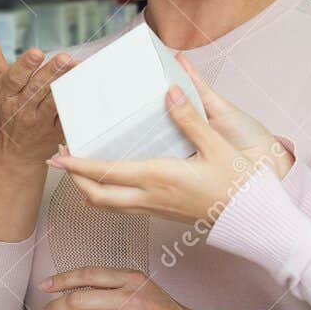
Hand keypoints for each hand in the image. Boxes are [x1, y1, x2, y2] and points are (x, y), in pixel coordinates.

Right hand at [0, 34, 74, 167]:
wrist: (14, 153)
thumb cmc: (7, 111)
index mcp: (7, 94)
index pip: (15, 78)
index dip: (25, 65)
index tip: (36, 52)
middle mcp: (23, 108)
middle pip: (38, 88)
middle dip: (52, 72)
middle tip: (65, 58)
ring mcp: (41, 122)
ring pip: (55, 102)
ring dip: (67, 86)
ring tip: (77, 69)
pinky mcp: (57, 132)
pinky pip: (68, 118)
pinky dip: (77, 105)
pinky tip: (86, 90)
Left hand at [47, 60, 289, 225]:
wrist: (253, 219)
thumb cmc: (238, 184)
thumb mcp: (216, 145)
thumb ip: (190, 118)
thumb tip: (169, 90)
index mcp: (158, 177)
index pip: (106, 173)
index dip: (77, 165)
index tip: (57, 155)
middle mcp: (151, 197)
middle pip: (98, 196)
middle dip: (74, 179)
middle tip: (60, 159)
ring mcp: (156, 209)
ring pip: (110, 207)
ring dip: (88, 190)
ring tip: (78, 171)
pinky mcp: (164, 214)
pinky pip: (125, 210)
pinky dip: (108, 198)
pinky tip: (110, 187)